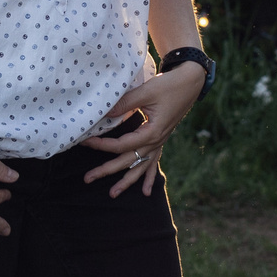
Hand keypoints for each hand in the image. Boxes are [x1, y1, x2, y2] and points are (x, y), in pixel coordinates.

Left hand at [80, 62, 207, 196]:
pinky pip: (154, 163)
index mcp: (152, 133)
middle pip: (127, 161)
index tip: (85, 142)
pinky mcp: (162, 139)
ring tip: (113, 194)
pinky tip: (145, 192)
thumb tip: (104, 112)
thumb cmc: (170, 85)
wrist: (191, 82)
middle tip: (87, 179)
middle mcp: (156, 142)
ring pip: (140, 167)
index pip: (121, 145)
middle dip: (107, 171)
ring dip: (127, 181)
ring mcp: (160, 143)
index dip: (101, 145)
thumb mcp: (146, 92)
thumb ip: (125, 103)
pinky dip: (149, 178)